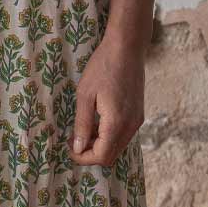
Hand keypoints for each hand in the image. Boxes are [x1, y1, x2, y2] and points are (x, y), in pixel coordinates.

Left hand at [68, 35, 145, 167]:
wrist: (127, 48)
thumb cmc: (102, 67)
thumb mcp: (85, 95)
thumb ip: (82, 125)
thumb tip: (78, 148)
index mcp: (117, 122)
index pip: (101, 156)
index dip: (83, 158)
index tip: (69, 148)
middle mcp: (131, 126)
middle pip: (111, 156)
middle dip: (91, 153)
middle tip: (74, 139)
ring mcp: (137, 120)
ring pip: (118, 146)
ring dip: (100, 145)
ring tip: (84, 128)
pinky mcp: (138, 114)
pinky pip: (123, 135)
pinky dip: (109, 136)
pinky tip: (98, 120)